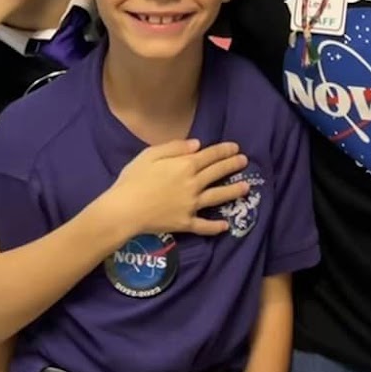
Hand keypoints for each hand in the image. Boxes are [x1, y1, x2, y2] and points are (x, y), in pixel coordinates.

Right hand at [106, 140, 249, 238]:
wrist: (124, 210)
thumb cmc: (133, 179)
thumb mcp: (150, 154)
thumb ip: (175, 147)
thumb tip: (198, 144)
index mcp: (185, 165)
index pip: (210, 155)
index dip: (224, 150)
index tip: (235, 147)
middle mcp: (193, 184)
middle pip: (217, 173)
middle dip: (232, 165)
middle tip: (244, 161)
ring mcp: (191, 205)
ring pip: (217, 197)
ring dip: (233, 191)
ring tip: (246, 187)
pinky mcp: (185, 223)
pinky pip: (203, 225)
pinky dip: (215, 227)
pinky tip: (225, 226)